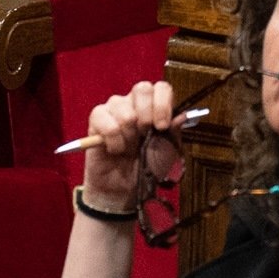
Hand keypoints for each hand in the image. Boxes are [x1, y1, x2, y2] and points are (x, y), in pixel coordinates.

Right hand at [79, 78, 182, 211]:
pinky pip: (106, 123)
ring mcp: (114, 108)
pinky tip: (115, 149)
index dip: (163, 104)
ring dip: (129, 135)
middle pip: (142, 88)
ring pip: (123, 109)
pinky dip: (114, 141)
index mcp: (154, 107)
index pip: (161, 88)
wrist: (122, 189)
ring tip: (128, 148)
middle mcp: (134, 103)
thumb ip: (173, 134)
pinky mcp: (97, 119)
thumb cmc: (145, 168)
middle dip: (146, 115)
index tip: (162, 126)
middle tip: (144, 136)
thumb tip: (181, 117)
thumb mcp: (166, 154)